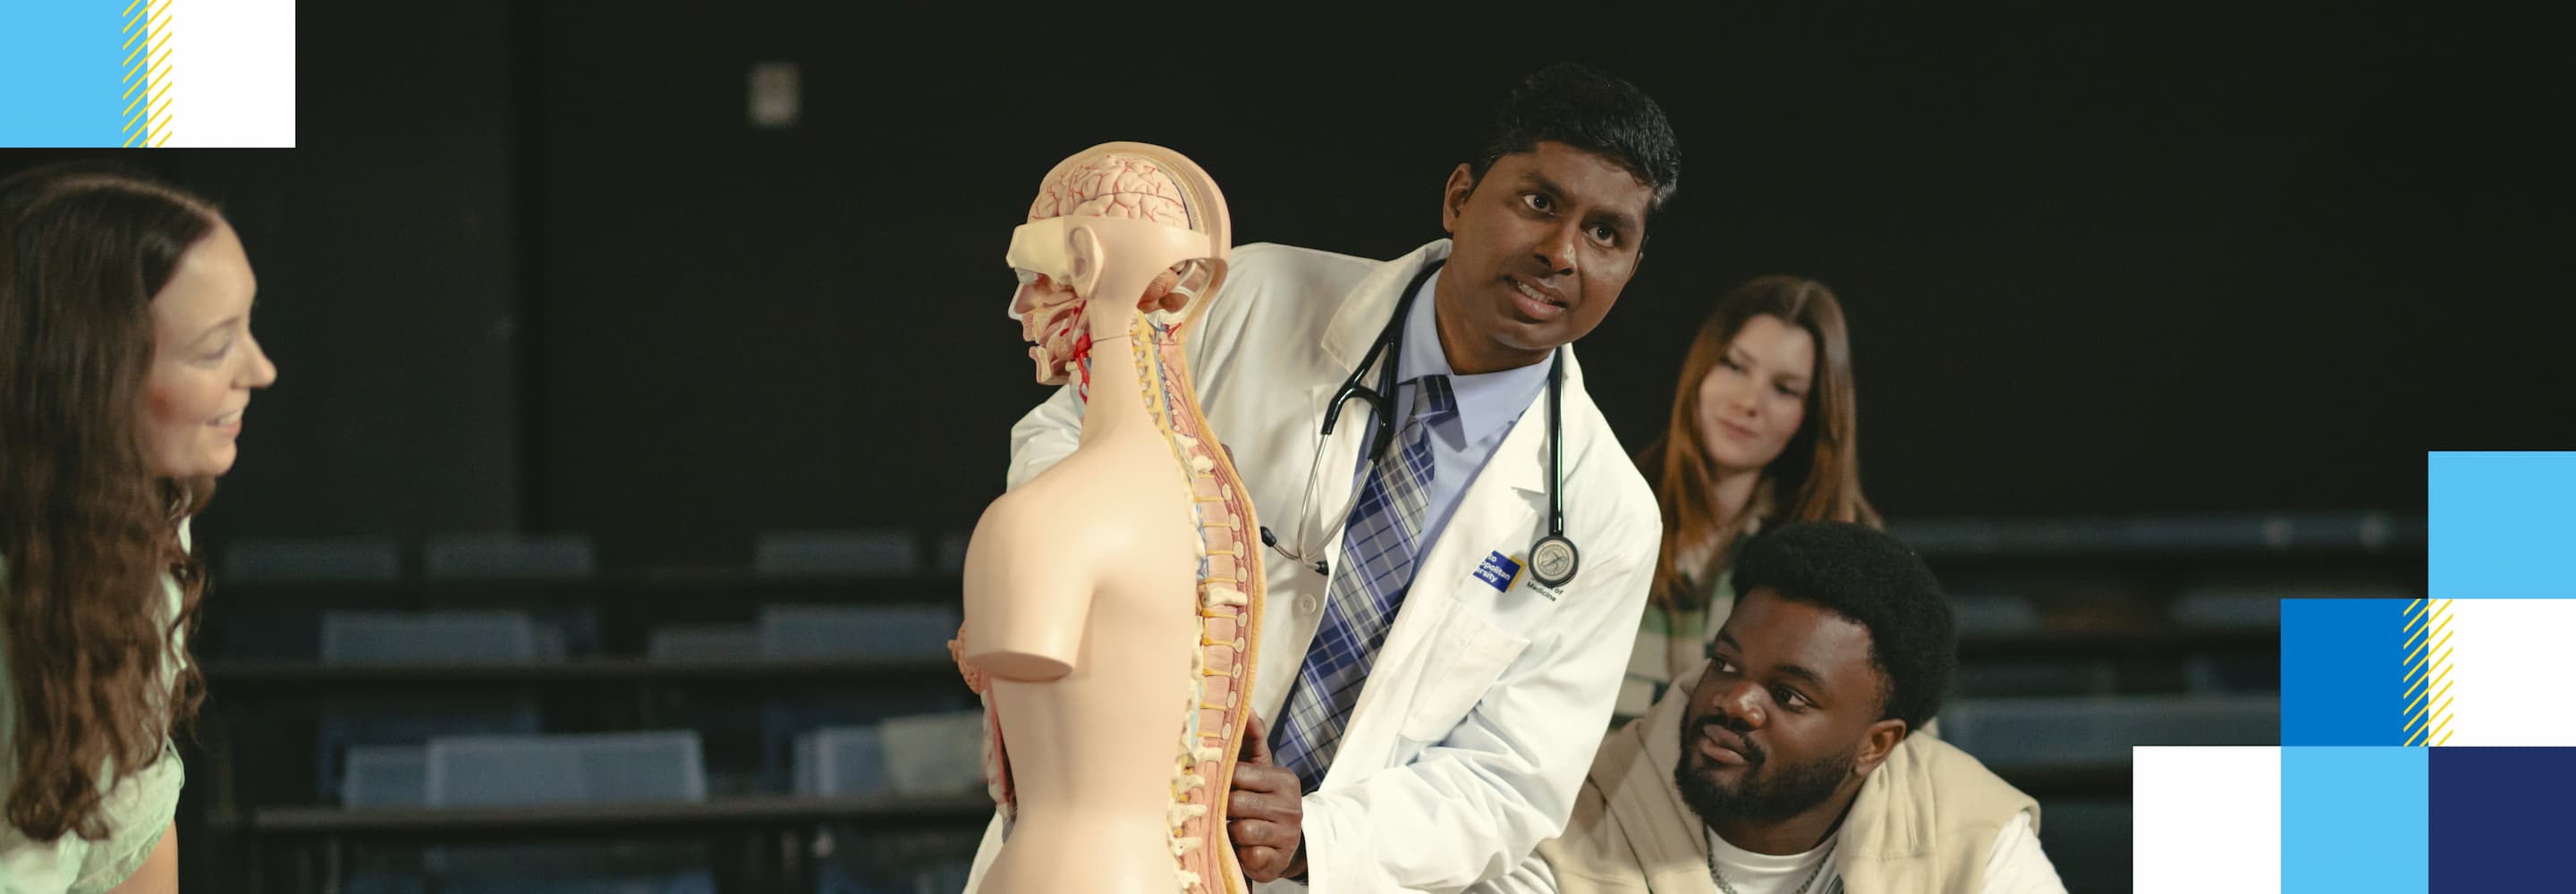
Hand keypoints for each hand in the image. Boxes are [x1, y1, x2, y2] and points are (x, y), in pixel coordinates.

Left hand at [1228, 712, 1306, 881]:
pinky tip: (1243, 847)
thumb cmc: (1264, 799)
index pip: (1240, 775)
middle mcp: (1290, 806)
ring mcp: (1286, 835)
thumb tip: (1247, 707)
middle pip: (1237, 803)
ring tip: (1232, 828)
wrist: (1288, 841)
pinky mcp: (1277, 859)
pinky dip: (1241, 852)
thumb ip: (1252, 739)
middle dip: (1223, 808)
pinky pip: (1249, 854)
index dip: (1221, 781)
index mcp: (1284, 780)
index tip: (1212, 784)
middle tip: (1219, 810)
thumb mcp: (1261, 769)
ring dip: (1230, 832)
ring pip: (1241, 830)